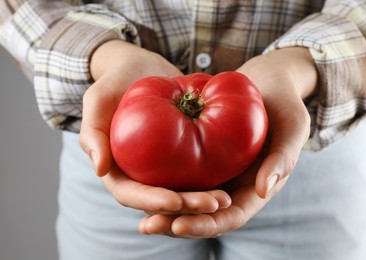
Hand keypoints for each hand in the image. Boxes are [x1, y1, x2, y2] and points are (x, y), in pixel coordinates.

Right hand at [79, 40, 231, 214]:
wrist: (143, 68)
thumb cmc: (116, 81)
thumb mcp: (98, 98)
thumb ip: (92, 130)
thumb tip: (99, 168)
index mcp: (117, 170)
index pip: (132, 195)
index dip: (152, 202)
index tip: (175, 201)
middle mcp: (140, 174)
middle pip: (162, 201)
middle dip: (187, 207)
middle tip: (215, 203)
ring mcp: (162, 167)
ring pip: (182, 192)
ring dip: (203, 200)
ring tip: (226, 199)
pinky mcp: (181, 155)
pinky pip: (196, 171)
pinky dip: (211, 179)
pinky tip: (232, 180)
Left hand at [138, 47, 316, 237]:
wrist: (267, 81)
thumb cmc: (284, 102)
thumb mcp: (292, 124)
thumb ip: (284, 157)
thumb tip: (264, 190)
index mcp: (257, 187)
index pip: (230, 216)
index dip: (206, 224)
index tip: (179, 224)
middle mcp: (234, 184)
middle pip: (204, 215)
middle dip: (176, 224)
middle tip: (147, 226)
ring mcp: (217, 171)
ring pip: (188, 199)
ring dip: (165, 210)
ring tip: (139, 217)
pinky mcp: (203, 155)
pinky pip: (181, 172)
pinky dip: (163, 181)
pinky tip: (140, 181)